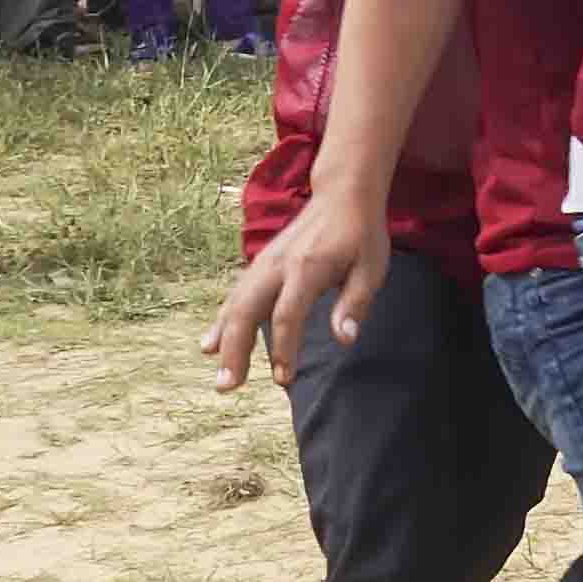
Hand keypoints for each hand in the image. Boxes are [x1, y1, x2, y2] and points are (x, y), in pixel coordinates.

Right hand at [207, 192, 387, 389]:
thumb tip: (344, 339)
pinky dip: (222, 322)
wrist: (342, 195)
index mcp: (308, 266)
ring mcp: (265, 263)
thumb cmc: (361, 235)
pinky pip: (235, 296)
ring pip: (235, 305)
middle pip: (247, 311)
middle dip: (235, 351)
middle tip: (228, 387)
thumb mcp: (372, 267)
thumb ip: (356, 303)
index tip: (284, 378)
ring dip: (223, 341)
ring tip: (219, 377)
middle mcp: (278, 265)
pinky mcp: (260, 265)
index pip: (287, 313)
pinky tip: (210, 345)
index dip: (283, 348)